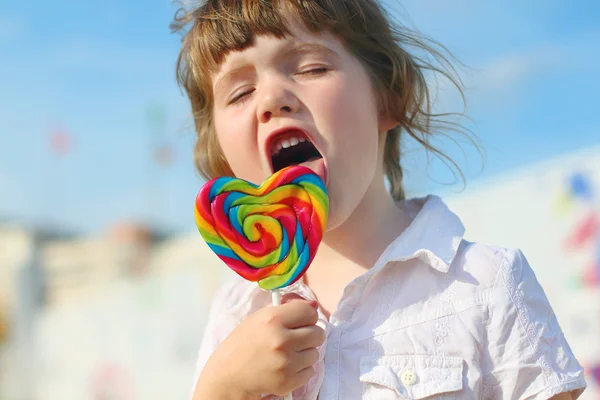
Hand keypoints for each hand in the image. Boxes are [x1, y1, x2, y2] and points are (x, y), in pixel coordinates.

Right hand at [193, 295, 324, 399]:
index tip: (299, 321)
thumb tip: (314, 305)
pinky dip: (301, 369)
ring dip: (305, 353)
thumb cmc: (244, 342)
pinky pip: (310, 370)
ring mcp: (287, 362)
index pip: (310, 312)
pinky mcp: (289, 381)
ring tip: (287, 354)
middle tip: (295, 338)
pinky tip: (286, 366)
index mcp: (273, 319)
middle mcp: (282, 340)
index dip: (306, 316)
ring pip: (315, 353)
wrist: (229, 375)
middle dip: (309, 335)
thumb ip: (287, 308)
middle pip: (318, 333)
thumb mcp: (259, 317)